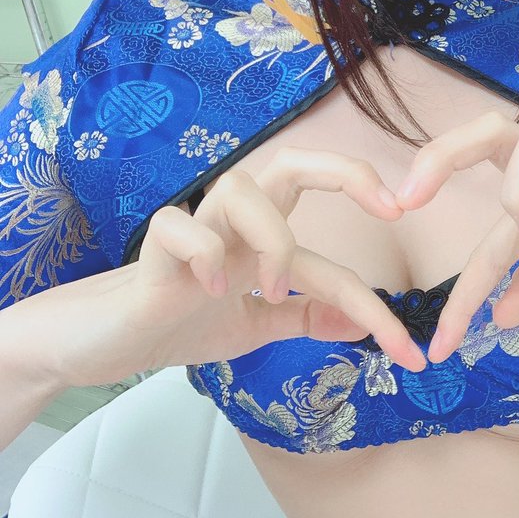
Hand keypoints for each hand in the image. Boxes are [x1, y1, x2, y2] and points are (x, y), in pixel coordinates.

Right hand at [39, 148, 426, 388]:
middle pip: (291, 163)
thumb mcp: (255, 325)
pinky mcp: (153, 250)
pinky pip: (179, 226)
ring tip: (272, 291)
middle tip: (390, 208)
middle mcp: (234, 224)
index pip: (330, 257)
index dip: (374, 304)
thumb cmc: (180, 321)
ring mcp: (194, 231)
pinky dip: (203, 253)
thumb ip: (305, 318)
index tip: (411, 353)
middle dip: (345, 172)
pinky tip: (214, 291)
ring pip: (241, 188)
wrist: (107, 342)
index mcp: (262, 240)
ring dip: (273, 237)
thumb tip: (363, 325)